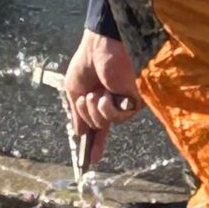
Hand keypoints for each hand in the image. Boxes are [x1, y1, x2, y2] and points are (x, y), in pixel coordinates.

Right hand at [63, 29, 141, 159]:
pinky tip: (105, 95)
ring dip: (94, 111)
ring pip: (106, 123)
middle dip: (87, 116)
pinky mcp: (133, 100)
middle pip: (99, 126)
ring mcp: (123, 102)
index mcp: (99, 99)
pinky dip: (107, 109)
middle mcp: (113, 102)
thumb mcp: (75, 89)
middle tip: (84, 99)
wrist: (99, 46)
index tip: (90, 161)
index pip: (98, 125)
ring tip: (94, 93)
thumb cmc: (87, 63)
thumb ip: (78, 113)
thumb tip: (79, 133)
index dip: (94, 143)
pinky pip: (118, 118)